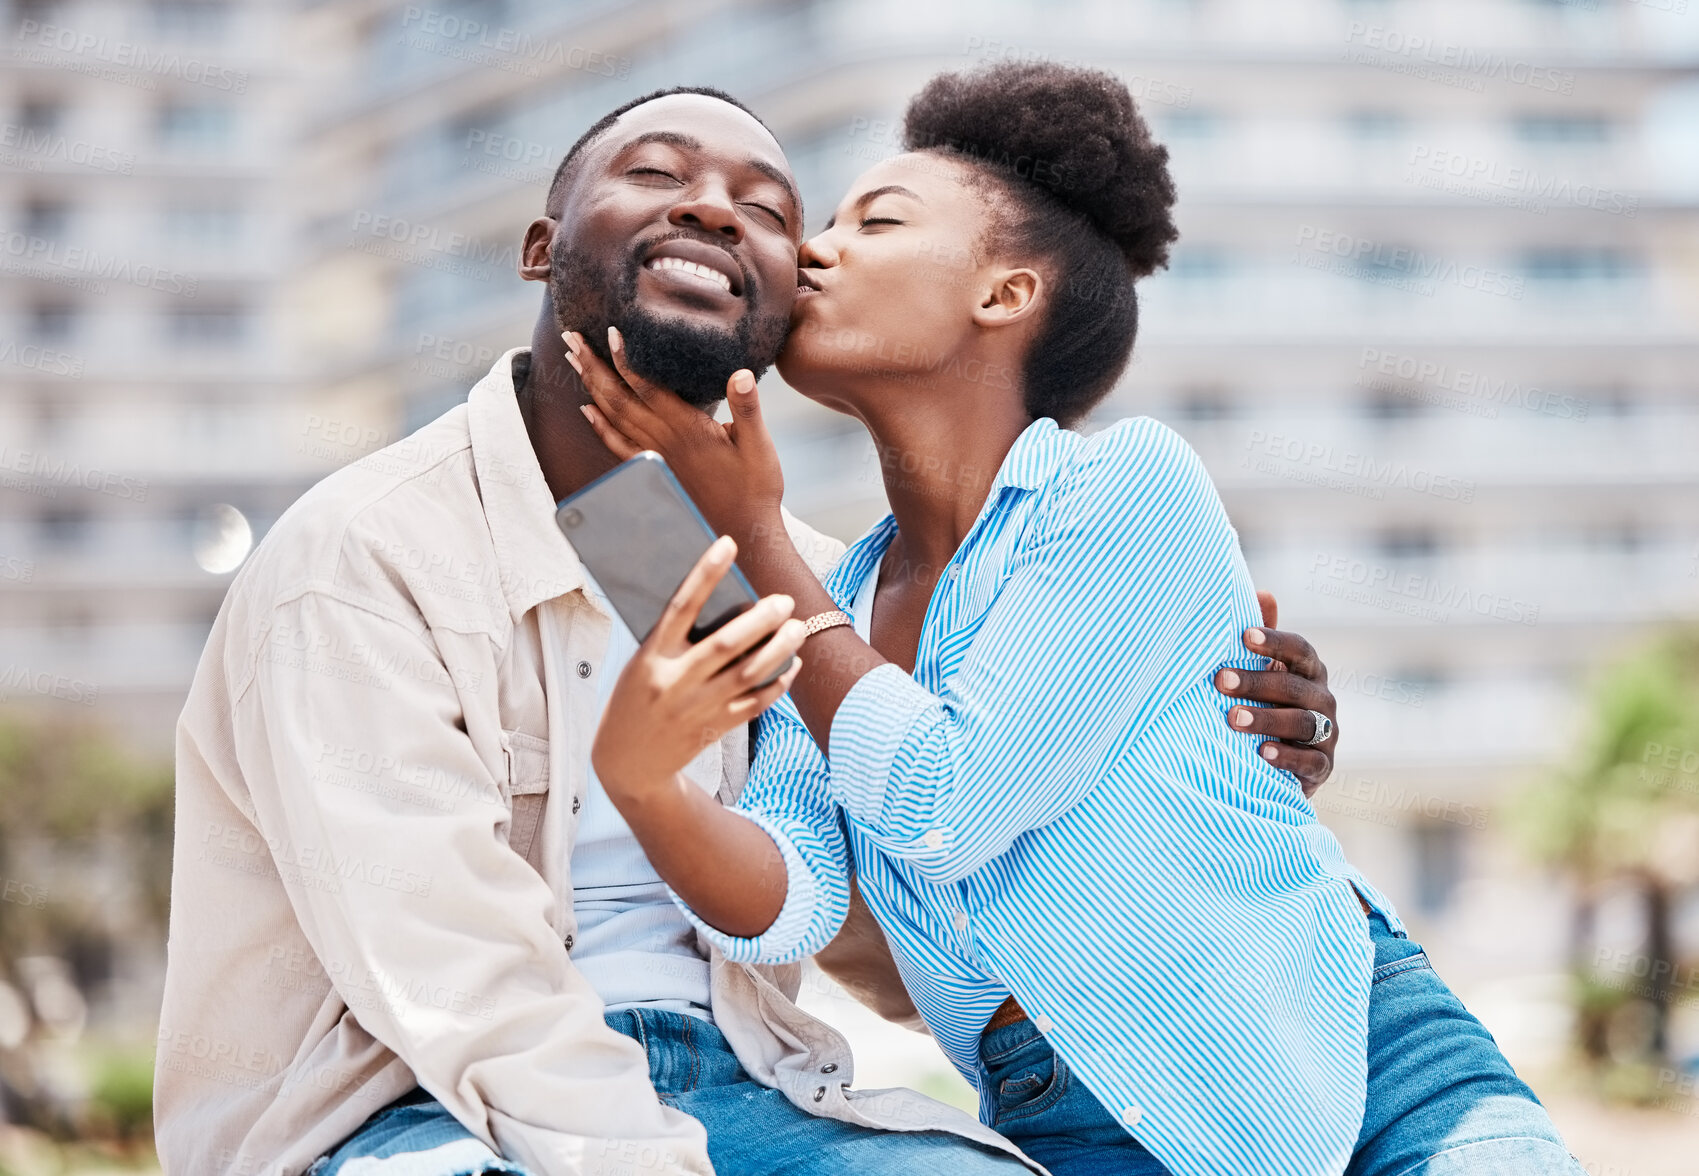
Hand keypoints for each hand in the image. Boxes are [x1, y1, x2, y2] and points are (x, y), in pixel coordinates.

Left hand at [567, 328, 785, 549]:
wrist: (743, 532)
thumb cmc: (755, 488)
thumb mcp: (759, 446)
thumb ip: (748, 409)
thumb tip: (741, 373)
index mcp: (688, 428)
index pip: (648, 386)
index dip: (626, 358)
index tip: (610, 332)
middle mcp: (664, 440)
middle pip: (619, 397)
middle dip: (594, 365)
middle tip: (571, 337)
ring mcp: (655, 456)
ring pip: (613, 416)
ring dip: (590, 386)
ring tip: (572, 359)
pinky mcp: (654, 470)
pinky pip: (617, 445)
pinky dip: (598, 425)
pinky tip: (586, 409)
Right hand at [592, 536, 804, 802]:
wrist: (626, 762)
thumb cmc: (634, 699)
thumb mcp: (640, 664)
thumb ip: (671, 638)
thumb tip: (718, 601)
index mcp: (651, 657)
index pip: (681, 606)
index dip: (705, 573)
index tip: (728, 544)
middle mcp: (675, 681)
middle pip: (725, 644)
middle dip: (760, 620)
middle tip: (784, 600)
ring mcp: (696, 707)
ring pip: (747, 674)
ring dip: (778, 649)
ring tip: (797, 628)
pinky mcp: (714, 728)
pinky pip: (754, 703)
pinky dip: (778, 682)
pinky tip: (792, 664)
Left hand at [1214, 591, 1337, 796]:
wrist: (1277, 764)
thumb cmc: (1265, 704)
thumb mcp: (1260, 671)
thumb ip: (1259, 641)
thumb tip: (1263, 593)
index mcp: (1308, 670)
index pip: (1299, 650)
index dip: (1275, 642)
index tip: (1244, 636)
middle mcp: (1322, 698)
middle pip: (1294, 686)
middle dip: (1256, 682)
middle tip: (1220, 680)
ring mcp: (1327, 733)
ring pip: (1302, 722)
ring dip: (1267, 718)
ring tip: (1233, 718)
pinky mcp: (1323, 766)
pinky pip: (1310, 760)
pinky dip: (1287, 757)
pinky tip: (1263, 753)